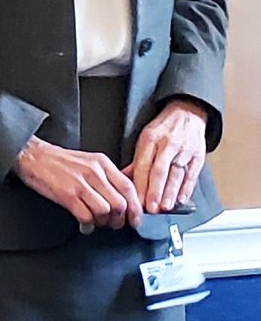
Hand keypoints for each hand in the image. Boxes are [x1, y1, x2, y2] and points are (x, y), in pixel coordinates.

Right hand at [13, 136, 142, 229]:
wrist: (31, 156)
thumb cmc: (57, 161)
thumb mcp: (88, 161)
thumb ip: (106, 176)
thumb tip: (122, 196)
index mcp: (102, 163)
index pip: (129, 188)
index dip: (135, 208)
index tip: (135, 219)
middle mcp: (94, 172)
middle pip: (120, 204)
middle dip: (120, 220)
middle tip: (113, 224)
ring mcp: (80, 184)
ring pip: (105, 212)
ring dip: (103, 223)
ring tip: (96, 223)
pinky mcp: (67, 195)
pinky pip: (86, 216)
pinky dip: (88, 225)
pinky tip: (84, 225)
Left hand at [124, 99, 207, 213]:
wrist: (187, 112)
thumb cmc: (163, 128)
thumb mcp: (145, 138)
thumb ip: (137, 160)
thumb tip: (123, 179)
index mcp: (150, 139)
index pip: (143, 165)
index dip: (140, 185)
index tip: (136, 200)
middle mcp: (168, 144)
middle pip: (160, 171)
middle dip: (155, 191)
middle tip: (151, 208)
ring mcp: (184, 150)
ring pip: (176, 174)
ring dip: (170, 193)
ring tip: (165, 207)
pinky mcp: (198, 155)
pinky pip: (192, 173)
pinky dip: (187, 188)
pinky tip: (182, 199)